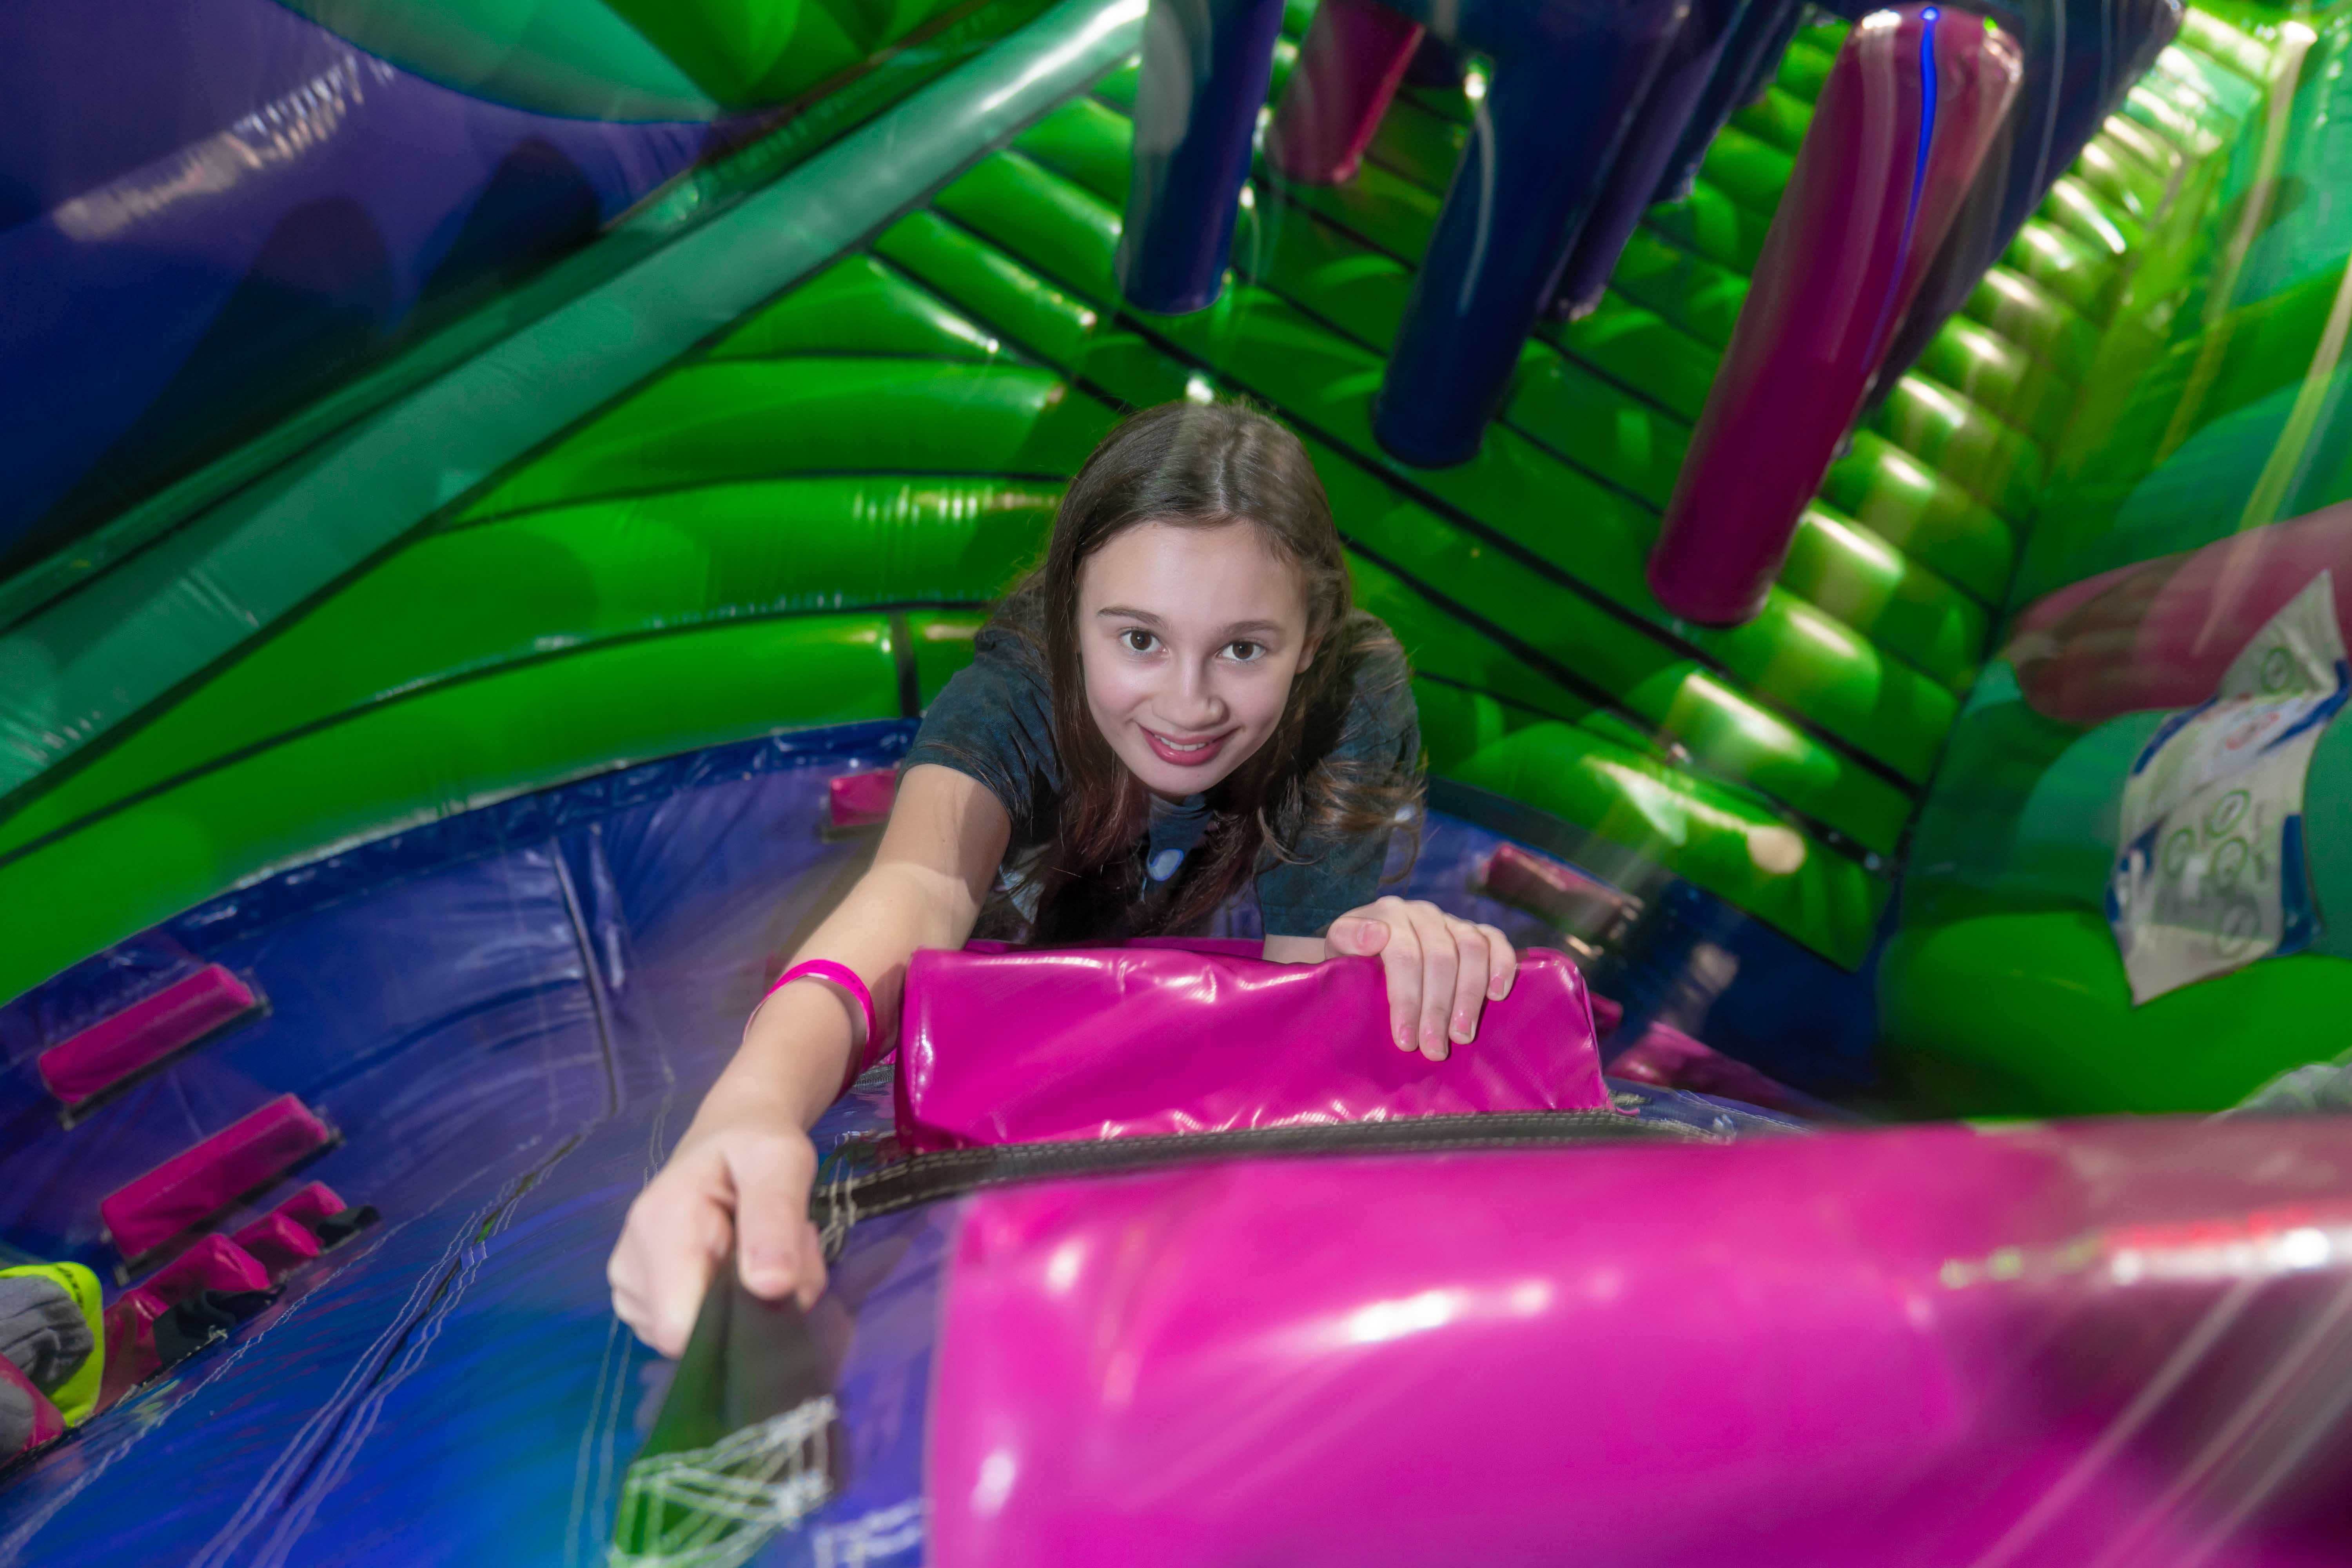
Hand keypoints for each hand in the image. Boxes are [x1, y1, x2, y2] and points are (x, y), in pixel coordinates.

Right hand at [607, 1101, 827, 1356]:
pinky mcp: (644, 1304)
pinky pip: (697, 1333)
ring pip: (703, 1339)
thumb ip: (776, 1217)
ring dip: (751, 1305)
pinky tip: (742, 1266)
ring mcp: (632, 1290)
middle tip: (788, 1253)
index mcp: (659, 1228)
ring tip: (764, 1250)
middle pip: (700, 1337)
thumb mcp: (781, 1160)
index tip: (778, 1274)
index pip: (680, 1328)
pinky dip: (733, 1309)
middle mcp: (632, 1266)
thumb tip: (771, 1287)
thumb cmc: (755, 1145)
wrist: (730, 1138)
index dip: (740, 1321)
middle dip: (756, 1308)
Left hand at [1325, 896, 1516, 1060]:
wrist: (1367, 948)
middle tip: (1434, 1050)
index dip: (1406, 1000)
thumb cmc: (1353, 960)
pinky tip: (1497, 996)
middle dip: (1437, 1008)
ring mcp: (1451, 920)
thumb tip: (1375, 936)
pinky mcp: (1475, 931)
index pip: (1403, 956)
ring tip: (1462, 1036)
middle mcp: (1422, 913)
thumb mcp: (1339, 950)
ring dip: (1469, 996)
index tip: (1405, 1041)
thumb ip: (1347, 940)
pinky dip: (1501, 966)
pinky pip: (1496, 941)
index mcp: (1387, 914)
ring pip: (1471, 949)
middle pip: (1440, 957)